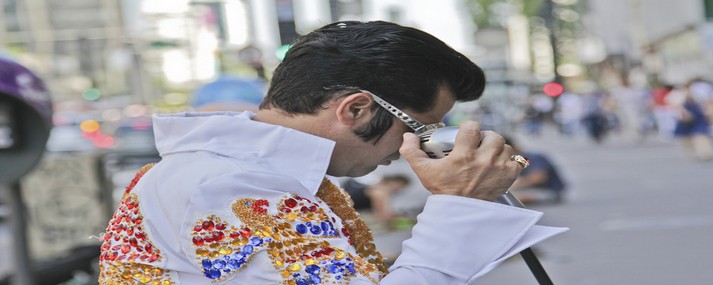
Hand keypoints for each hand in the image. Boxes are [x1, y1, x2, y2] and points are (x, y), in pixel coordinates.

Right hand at [399, 121, 520, 200]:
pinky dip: (509, 161)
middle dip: (485, 138)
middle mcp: (483, 160)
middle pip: (492, 135)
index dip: (468, 128)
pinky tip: (499, 165)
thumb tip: (408, 136)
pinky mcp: (508, 177)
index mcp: (463, 156)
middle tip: (479, 146)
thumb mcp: (423, 171)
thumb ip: (412, 152)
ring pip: (505, 146)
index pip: (472, 127)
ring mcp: (498, 168)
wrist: (460, 213)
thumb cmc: (443, 191)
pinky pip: (516, 160)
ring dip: (498, 149)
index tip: (466, 134)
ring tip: (489, 155)